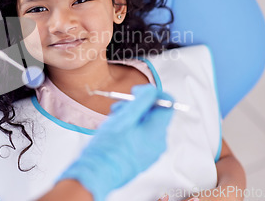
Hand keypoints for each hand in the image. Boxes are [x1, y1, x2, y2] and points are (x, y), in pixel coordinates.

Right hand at [59, 84, 173, 200]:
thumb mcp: (125, 117)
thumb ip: (142, 100)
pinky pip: (141, 137)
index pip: (167, 104)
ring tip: (114, 120)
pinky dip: (130, 130)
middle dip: (137, 106)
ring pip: (146, 125)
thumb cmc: (108, 147)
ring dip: (131, 118)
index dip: (152, 94)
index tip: (136, 93)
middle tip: (119, 107)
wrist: (97, 173)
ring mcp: (151, 152)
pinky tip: (116, 132)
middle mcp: (158, 143)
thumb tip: (152, 90)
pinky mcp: (142, 158)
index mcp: (157, 131)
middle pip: (154, 114)